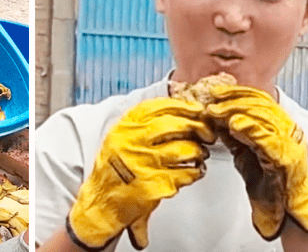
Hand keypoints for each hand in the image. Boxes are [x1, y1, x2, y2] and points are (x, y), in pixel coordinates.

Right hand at [67, 98, 215, 249]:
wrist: (101, 200)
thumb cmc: (114, 169)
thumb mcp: (120, 137)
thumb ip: (143, 123)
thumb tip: (180, 112)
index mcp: (125, 127)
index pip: (159, 107)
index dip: (184, 106)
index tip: (198, 110)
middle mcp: (132, 142)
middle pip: (174, 125)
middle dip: (197, 127)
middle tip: (207, 133)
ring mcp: (143, 164)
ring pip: (183, 149)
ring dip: (198, 151)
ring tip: (200, 155)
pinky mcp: (154, 185)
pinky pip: (185, 174)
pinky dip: (196, 172)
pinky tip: (194, 172)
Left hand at [207, 85, 307, 238]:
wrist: (283, 209)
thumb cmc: (266, 182)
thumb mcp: (243, 152)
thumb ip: (232, 135)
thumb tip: (214, 118)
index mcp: (279, 127)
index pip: (260, 100)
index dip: (237, 92)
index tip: (216, 90)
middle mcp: (287, 132)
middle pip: (261, 105)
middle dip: (233, 99)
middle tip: (213, 98)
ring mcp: (289, 144)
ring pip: (264, 118)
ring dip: (237, 111)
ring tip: (217, 110)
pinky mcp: (286, 160)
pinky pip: (268, 140)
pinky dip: (251, 129)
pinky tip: (235, 124)